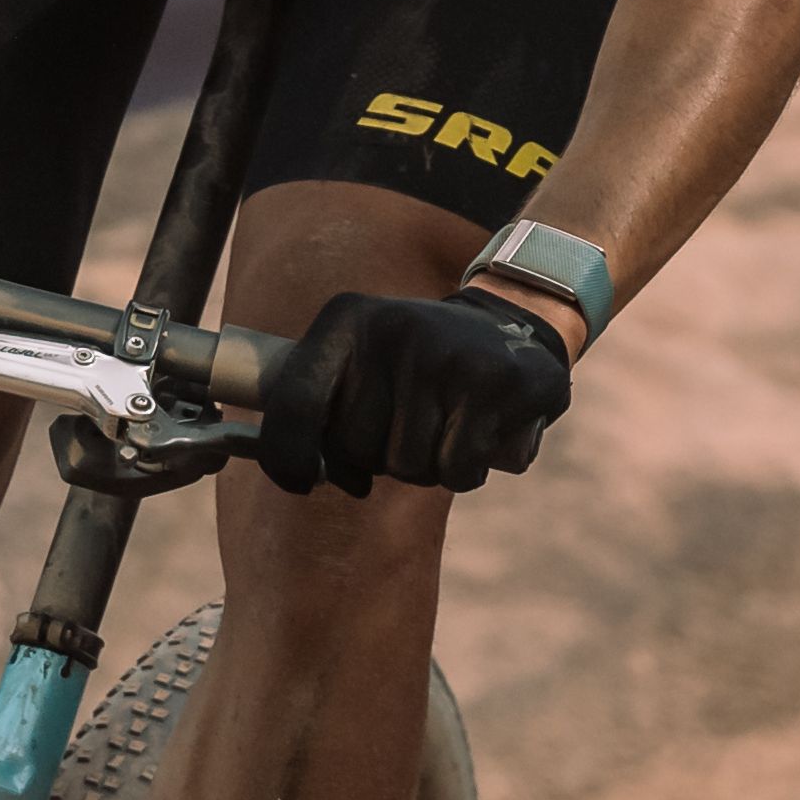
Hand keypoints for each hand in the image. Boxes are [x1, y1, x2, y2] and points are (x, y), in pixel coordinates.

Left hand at [256, 285, 571, 498]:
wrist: (513, 324)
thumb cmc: (417, 364)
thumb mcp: (361, 361)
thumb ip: (319, 410)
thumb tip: (303, 476)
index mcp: (347, 319)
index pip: (295, 400)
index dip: (287, 455)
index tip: (301, 481)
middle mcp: (394, 329)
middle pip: (356, 447)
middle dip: (379, 456)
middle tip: (410, 423)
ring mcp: (448, 354)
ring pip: (408, 467)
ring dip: (426, 466)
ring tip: (446, 425)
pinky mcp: (500, 382)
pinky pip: (457, 471)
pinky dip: (464, 470)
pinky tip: (479, 432)